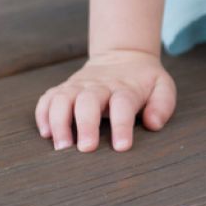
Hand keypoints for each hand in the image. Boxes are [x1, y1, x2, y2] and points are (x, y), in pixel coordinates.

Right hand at [35, 49, 176, 152]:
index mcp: (125, 88)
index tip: (121, 147)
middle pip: (88, 101)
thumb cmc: (144, 81)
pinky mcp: (64, 89)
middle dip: (86, 125)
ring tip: (61, 147)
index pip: (123, 104)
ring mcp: (78, 86)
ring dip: (59, 122)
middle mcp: (99, 86)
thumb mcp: (162, 87)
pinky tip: (46, 133)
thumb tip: (153, 124)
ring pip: (63, 99)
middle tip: (86, 149)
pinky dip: (43, 114)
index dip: (122, 125)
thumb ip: (162, 104)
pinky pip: (47, 99)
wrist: (123, 56)